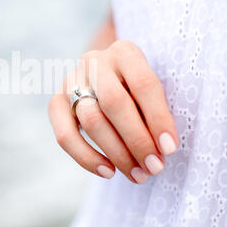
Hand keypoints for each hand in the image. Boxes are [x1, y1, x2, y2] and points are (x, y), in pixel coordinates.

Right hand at [48, 40, 178, 183]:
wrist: (104, 77)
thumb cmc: (136, 90)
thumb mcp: (150, 90)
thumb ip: (154, 111)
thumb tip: (161, 150)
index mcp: (125, 52)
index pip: (143, 83)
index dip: (158, 118)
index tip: (169, 149)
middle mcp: (95, 62)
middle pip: (114, 102)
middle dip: (136, 140)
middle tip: (154, 168)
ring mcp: (71, 80)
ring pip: (90, 120)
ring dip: (116, 153)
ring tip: (137, 175)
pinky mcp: (56, 102)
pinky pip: (65, 135)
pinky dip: (86, 158)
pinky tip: (108, 172)